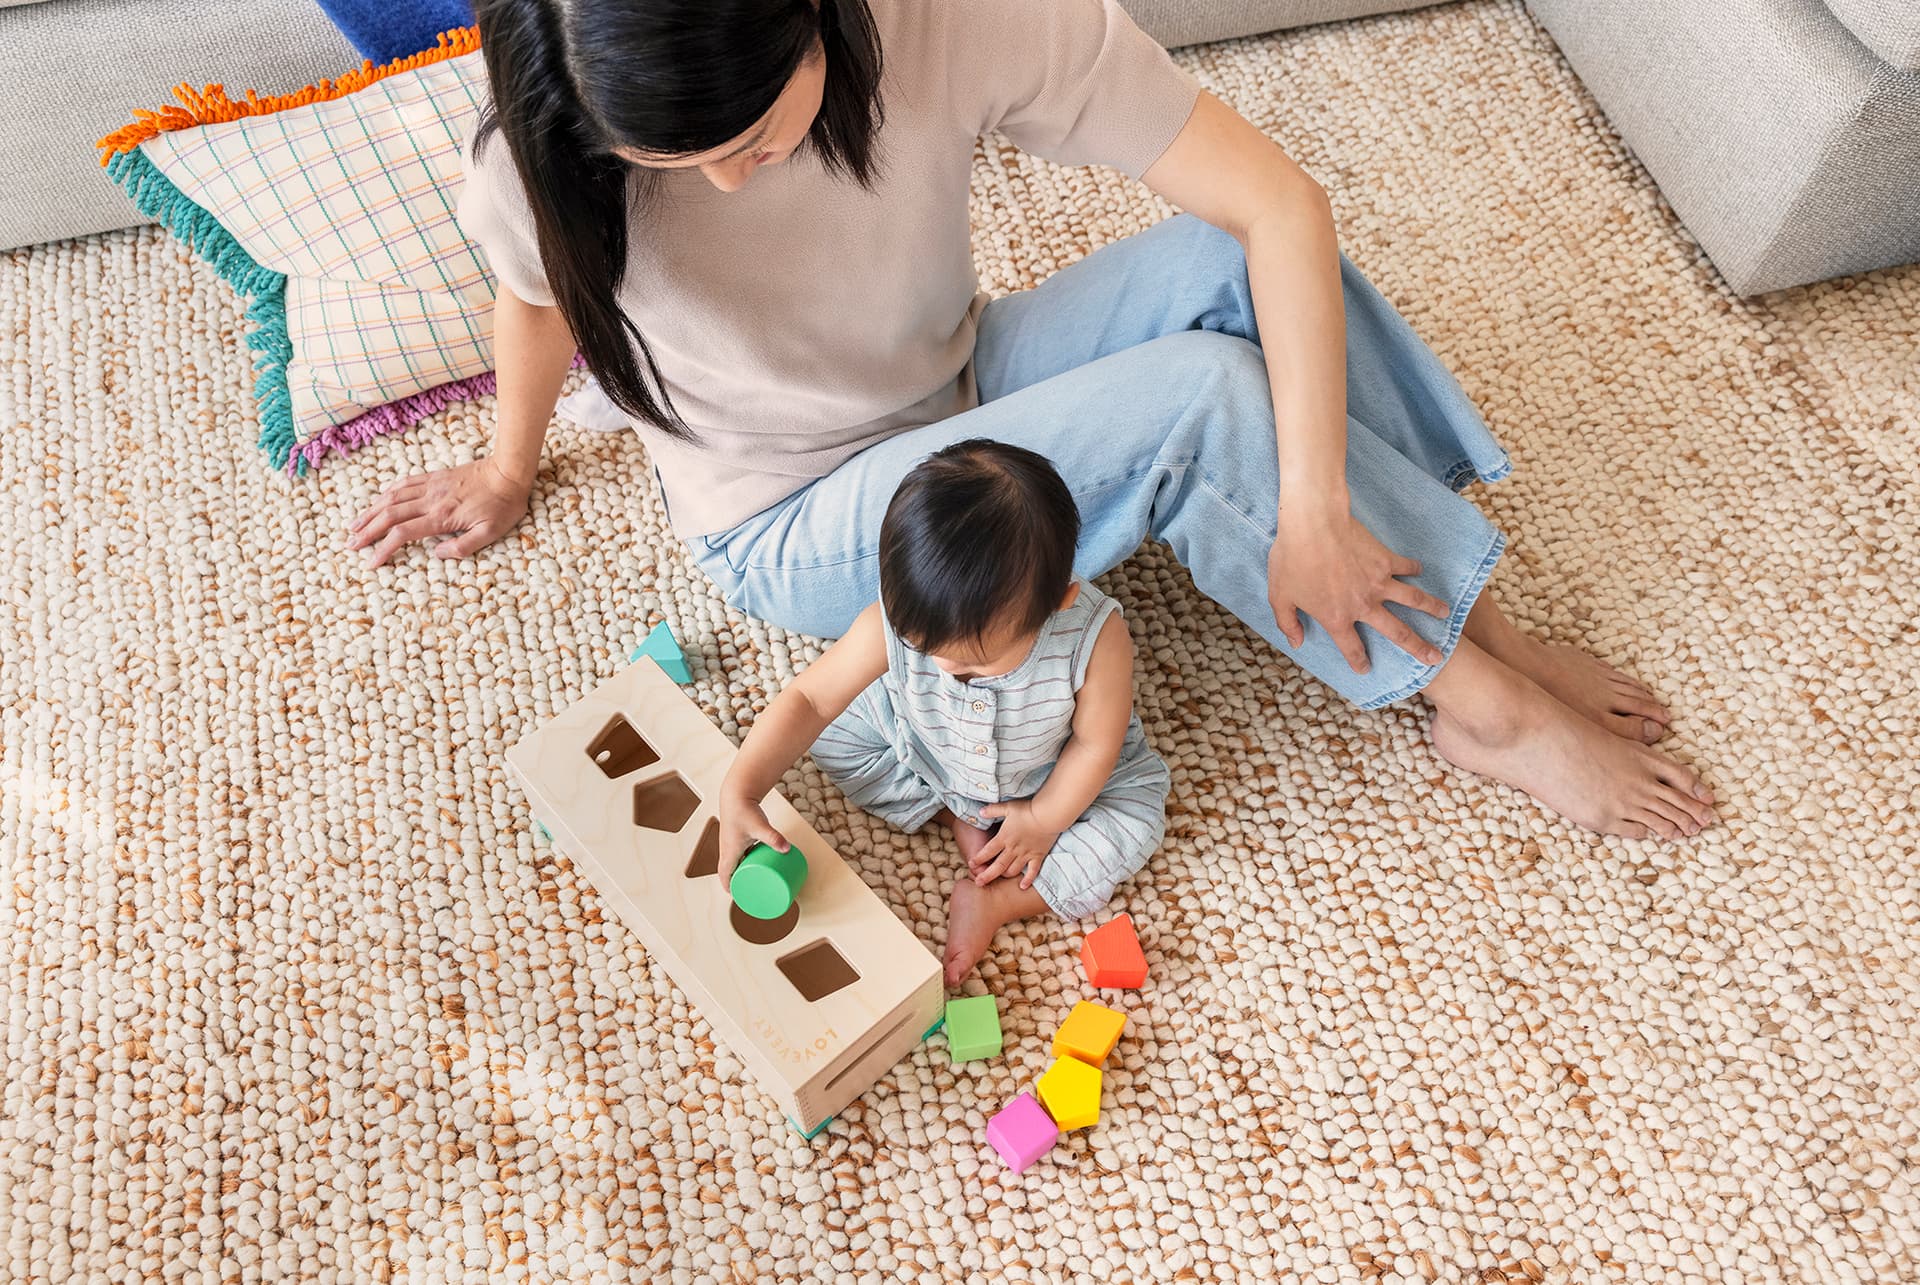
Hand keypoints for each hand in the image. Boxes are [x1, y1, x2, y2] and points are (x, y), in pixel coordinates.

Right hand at [346, 457, 531, 566]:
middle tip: (350, 544)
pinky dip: (387, 493)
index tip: (371, 562)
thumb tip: (436, 555)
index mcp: (442, 517)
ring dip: (370, 512)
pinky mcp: (435, 476)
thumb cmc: (503, 505)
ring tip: (354, 525)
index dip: (383, 549)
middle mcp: (430, 500)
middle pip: (389, 516)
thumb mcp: (491, 533)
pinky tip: (378, 501)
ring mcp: (431, 486)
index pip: (403, 534)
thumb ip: (463, 546)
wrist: (509, 472)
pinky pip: (404, 483)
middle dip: (367, 531)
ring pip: (392, 498)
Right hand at [717, 787, 789, 886]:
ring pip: (733, 862)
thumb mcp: (760, 826)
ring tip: (753, 879)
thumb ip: (773, 838)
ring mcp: (731, 842)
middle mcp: (727, 848)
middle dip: (736, 882)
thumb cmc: (744, 809)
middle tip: (748, 891)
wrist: (737, 792)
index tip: (737, 896)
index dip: (729, 887)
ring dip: (740, 871)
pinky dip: (744, 860)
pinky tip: (755, 861)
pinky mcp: (736, 836)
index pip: (725, 875)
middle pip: (729, 871)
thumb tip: (787, 849)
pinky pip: (738, 853)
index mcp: (729, 851)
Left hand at [969, 799, 1060, 889]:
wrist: (1048, 815)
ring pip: (1012, 870)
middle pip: (997, 866)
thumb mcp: (1008, 807)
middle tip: (978, 883)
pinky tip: (1022, 886)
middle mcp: (1013, 849)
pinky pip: (1032, 872)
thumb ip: (993, 810)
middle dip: (987, 875)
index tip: (971, 864)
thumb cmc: (1028, 810)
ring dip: (1004, 876)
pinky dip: (1028, 880)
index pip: (987, 851)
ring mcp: (1026, 854)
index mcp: (1004, 837)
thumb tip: (980, 812)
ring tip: (999, 879)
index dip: (978, 858)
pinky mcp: (1038, 856)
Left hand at [1267, 502, 1449, 673]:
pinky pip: (1405, 566)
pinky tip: (1420, 571)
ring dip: (1431, 608)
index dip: (1359, 661)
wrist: (1314, 524)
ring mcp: (1379, 582)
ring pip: (1413, 600)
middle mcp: (1364, 605)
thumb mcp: (1279, 596)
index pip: (1352, 647)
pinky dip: (1414, 569)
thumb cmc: (1292, 559)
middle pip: (1397, 632)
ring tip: (1445, 615)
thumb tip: (1296, 643)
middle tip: (1435, 658)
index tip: (1366, 669)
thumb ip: (1288, 623)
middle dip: (1418, 647)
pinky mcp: (1385, 559)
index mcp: (1337, 617)